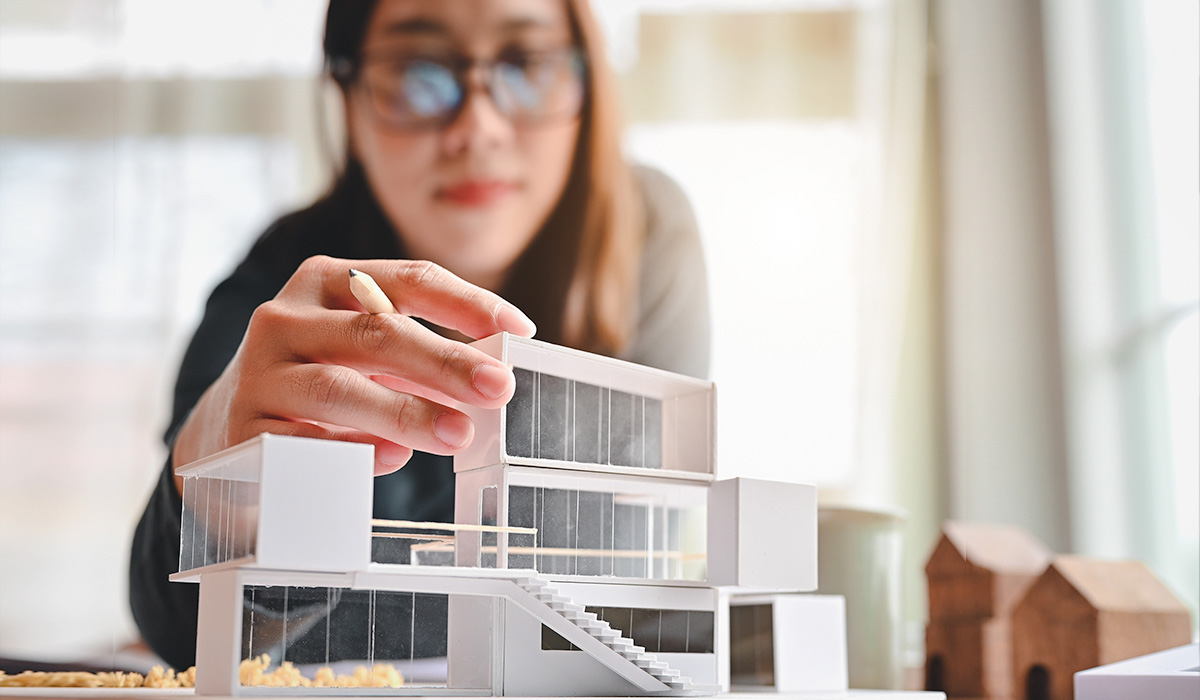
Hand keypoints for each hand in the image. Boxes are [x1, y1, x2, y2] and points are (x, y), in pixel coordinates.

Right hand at [171, 255, 535, 481]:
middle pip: (376, 332)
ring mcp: (258, 373)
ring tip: (459, 433)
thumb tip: (491, 375)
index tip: (521, 330)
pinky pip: (305, 442)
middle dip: (446, 361)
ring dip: (406, 412)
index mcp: (326, 282)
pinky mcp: (242, 430)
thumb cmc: (318, 381)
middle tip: (498, 388)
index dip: (469, 303)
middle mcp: (285, 317)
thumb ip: (419, 354)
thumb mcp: (362, 352)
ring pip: (339, 388)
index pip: (408, 279)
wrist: (224, 432)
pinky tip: (392, 460)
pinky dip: (352, 451)